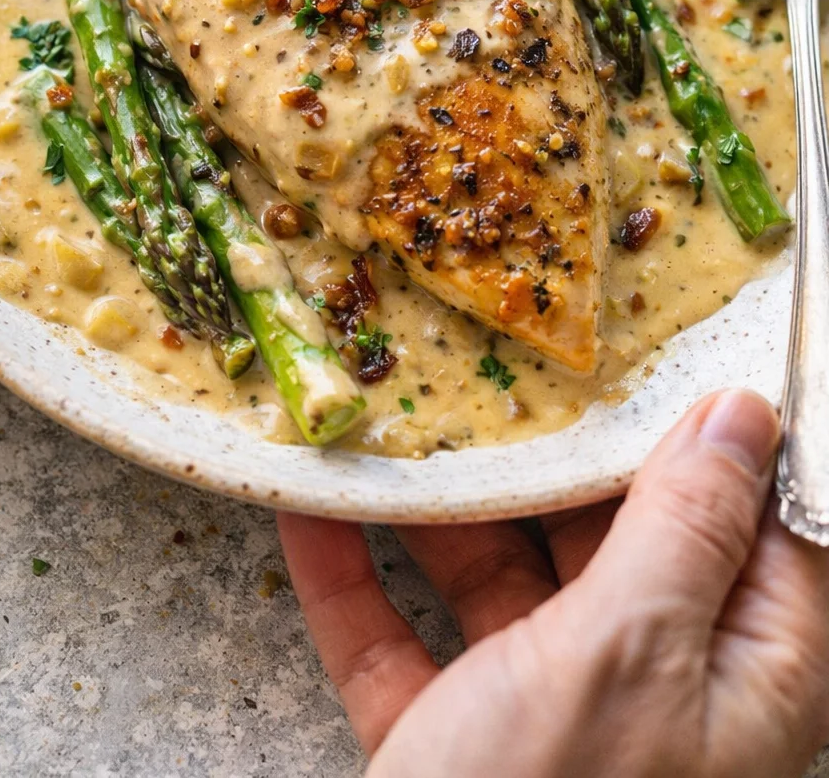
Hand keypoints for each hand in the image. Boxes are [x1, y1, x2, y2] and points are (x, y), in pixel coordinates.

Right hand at [280, 389, 828, 777]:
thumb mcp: (625, 653)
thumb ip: (683, 527)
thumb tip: (744, 411)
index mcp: (743, 679)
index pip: (767, 525)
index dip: (724, 432)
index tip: (665, 336)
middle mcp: (657, 700)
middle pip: (617, 542)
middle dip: (550, 456)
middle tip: (497, 353)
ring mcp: (549, 732)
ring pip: (502, 586)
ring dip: (436, 509)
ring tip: (392, 412)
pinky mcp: (453, 755)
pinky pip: (407, 649)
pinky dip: (355, 584)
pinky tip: (306, 510)